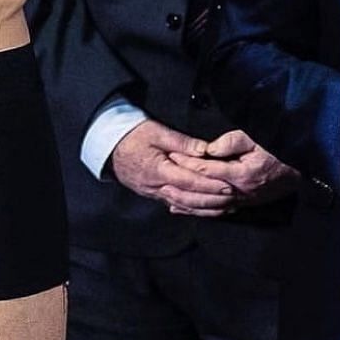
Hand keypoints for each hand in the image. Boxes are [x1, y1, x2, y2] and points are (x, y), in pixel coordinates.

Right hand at [109, 118, 238, 215]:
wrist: (106, 143)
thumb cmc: (131, 134)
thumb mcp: (155, 131)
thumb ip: (181, 142)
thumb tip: (205, 150)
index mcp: (157, 169)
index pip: (189, 181)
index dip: (210, 185)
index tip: (229, 185)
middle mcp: (155, 186)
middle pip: (189, 198)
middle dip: (212, 200)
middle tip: (233, 198)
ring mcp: (153, 192)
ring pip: (183, 206)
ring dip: (205, 208)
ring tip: (225, 206)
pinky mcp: (152, 194)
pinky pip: (175, 205)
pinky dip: (192, 209)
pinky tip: (206, 209)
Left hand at [169, 129, 299, 210]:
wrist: (299, 172)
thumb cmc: (277, 152)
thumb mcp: (255, 139)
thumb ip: (231, 142)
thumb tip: (208, 148)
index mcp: (241, 175)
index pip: (206, 170)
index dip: (187, 162)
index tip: (170, 154)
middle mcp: (239, 192)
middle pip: (203, 192)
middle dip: (181, 186)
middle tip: (160, 181)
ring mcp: (241, 201)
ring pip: (208, 207)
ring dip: (187, 203)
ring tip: (166, 197)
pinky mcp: (242, 205)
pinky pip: (216, 211)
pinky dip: (198, 212)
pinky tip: (182, 209)